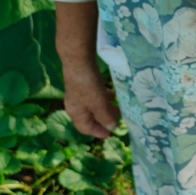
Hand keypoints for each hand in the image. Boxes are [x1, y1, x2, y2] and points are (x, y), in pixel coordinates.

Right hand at [55, 1, 119, 138]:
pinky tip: (113, 95)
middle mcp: (76, 105)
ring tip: (119, 108)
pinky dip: (104, 97)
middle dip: (105, 120)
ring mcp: (79, 94)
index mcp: (76, 112)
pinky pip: (96, 95)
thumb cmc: (87, 85)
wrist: (78, 60)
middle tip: (119, 120)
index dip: (98, 132)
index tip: (111, 134)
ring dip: (106, 108)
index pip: (85, 128)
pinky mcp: (84, 84)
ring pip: (94, 106)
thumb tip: (112, 127)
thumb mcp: (98, 103)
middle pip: (90, 117)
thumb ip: (105, 116)